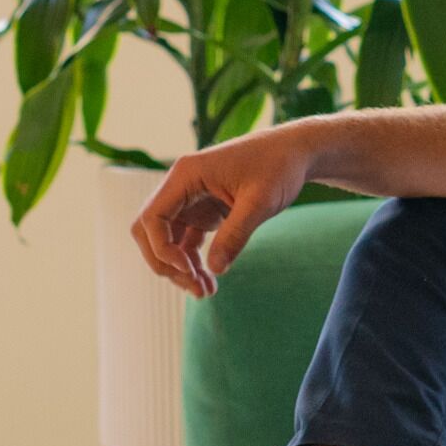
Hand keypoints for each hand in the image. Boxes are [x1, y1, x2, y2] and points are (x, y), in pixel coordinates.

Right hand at [130, 125, 319, 298]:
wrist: (295, 154)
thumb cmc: (278, 167)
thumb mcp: (260, 201)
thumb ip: (236, 234)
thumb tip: (214, 269)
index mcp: (186, 175)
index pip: (152, 217)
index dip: (162, 249)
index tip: (189, 269)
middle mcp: (181, 187)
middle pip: (149, 231)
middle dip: (165, 263)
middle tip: (194, 286)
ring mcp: (190, 200)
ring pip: (167, 241)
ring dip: (180, 268)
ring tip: (205, 292)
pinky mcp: (202, 212)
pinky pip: (185, 242)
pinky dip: (192, 263)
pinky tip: (209, 281)